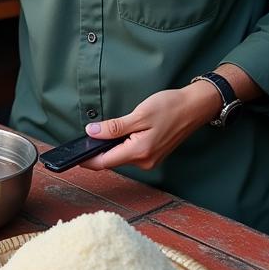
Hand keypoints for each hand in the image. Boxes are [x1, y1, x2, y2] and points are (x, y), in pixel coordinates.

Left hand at [79, 82, 221, 171]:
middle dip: (96, 152)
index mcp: (140, 152)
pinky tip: (117, 135)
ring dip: (109, 148)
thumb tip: (92, 132)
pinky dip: (120, 146)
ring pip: (121, 157)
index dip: (87, 159)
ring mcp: (150, 159)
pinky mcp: (153, 154)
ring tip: (98, 134)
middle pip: (112, 161)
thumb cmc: (170, 107)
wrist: (195, 107)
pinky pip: (130, 153)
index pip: (105, 162)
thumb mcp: (139, 115)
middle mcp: (144, 161)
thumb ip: (114, 127)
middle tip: (83, 139)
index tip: (74, 155)